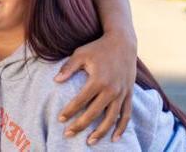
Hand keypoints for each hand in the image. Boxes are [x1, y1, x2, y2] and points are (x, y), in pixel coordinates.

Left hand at [55, 29, 136, 143]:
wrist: (123, 43)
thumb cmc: (98, 48)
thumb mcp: (80, 54)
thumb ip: (68, 68)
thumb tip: (55, 81)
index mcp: (98, 80)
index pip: (80, 101)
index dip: (70, 111)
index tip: (60, 119)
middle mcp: (111, 90)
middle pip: (94, 113)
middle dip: (81, 125)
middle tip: (68, 134)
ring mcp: (122, 93)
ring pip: (111, 118)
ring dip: (101, 132)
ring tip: (90, 142)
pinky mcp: (129, 94)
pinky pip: (126, 115)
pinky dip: (121, 128)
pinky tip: (114, 138)